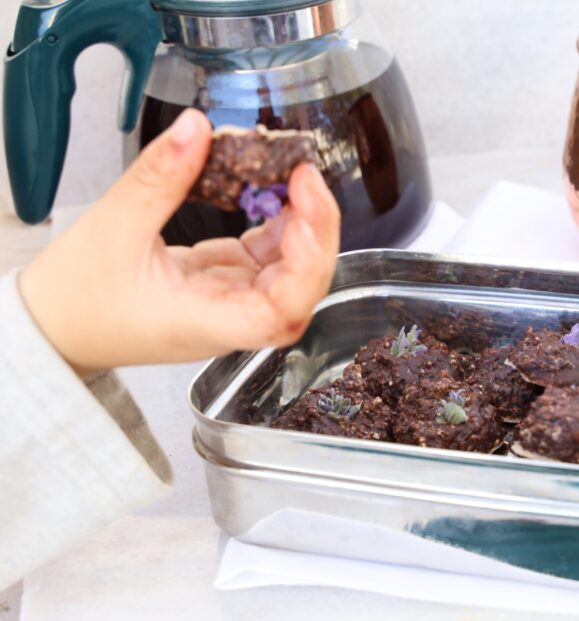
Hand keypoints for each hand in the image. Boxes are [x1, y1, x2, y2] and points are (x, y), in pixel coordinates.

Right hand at [18, 109, 340, 373]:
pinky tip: (279, 190)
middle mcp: (230, 317)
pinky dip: (280, 221)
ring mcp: (232, 300)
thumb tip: (196, 128)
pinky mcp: (226, 280)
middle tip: (307, 177)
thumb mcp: (113, 227)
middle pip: (302, 288)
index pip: (283, 312)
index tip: (305, 214)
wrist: (54, 326)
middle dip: (317, 232)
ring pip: (291, 269)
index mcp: (207, 322)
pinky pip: (267, 253)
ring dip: (303, 224)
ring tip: (296, 176)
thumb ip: (160, 177)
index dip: (308, 265)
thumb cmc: (77, 300)